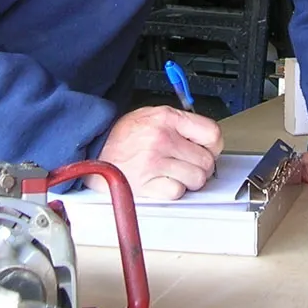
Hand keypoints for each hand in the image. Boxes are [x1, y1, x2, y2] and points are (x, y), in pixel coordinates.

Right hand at [89, 105, 223, 199]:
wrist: (93, 149)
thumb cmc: (122, 135)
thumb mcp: (151, 115)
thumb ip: (180, 124)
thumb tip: (206, 139)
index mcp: (167, 118)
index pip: (212, 133)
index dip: (214, 145)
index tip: (208, 150)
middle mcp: (162, 138)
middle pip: (206, 161)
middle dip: (202, 166)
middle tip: (189, 165)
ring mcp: (155, 162)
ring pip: (196, 179)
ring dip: (190, 180)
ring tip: (176, 174)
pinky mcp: (147, 183)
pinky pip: (177, 192)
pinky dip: (174, 190)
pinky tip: (163, 181)